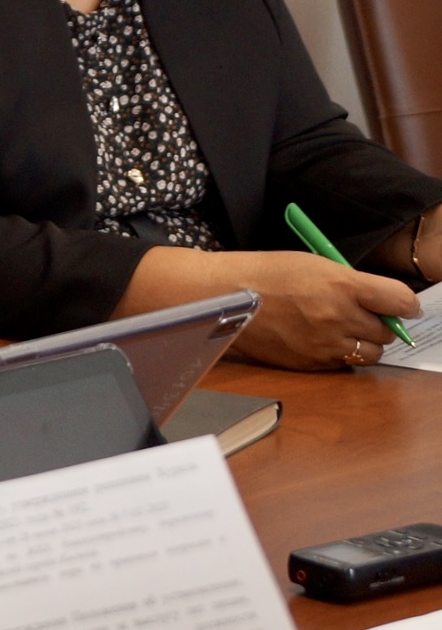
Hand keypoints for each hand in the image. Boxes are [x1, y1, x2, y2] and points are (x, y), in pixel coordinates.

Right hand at [229, 250, 419, 367]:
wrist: (223, 296)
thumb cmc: (266, 273)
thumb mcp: (314, 265)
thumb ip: (352, 284)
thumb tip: (383, 303)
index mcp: (341, 285)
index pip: (400, 301)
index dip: (406, 304)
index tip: (404, 305)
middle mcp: (337, 317)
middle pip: (388, 331)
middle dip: (380, 323)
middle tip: (363, 314)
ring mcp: (324, 344)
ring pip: (370, 353)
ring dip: (364, 342)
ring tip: (342, 329)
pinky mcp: (310, 362)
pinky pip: (342, 364)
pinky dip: (339, 354)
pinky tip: (319, 338)